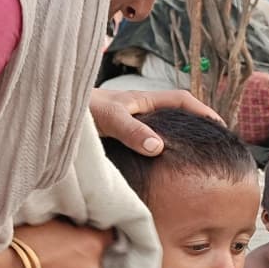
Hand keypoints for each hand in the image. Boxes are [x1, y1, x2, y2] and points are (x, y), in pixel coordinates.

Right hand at [2, 220, 112, 267]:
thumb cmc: (22, 244)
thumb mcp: (53, 222)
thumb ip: (74, 228)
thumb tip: (79, 229)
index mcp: (92, 244)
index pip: (108, 239)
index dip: (95, 239)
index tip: (84, 241)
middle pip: (94, 265)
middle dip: (80, 263)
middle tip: (57, 261)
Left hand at [89, 88, 221, 155]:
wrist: (49, 109)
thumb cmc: (78, 108)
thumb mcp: (108, 118)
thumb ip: (131, 131)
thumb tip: (158, 147)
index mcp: (142, 100)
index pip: (181, 100)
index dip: (203, 111)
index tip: (220, 127)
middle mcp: (137, 110)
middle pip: (175, 115)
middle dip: (195, 127)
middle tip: (213, 146)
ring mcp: (127, 123)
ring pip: (160, 130)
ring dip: (176, 141)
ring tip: (192, 160)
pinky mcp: (116, 136)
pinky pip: (144, 142)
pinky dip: (156, 152)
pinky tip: (159, 167)